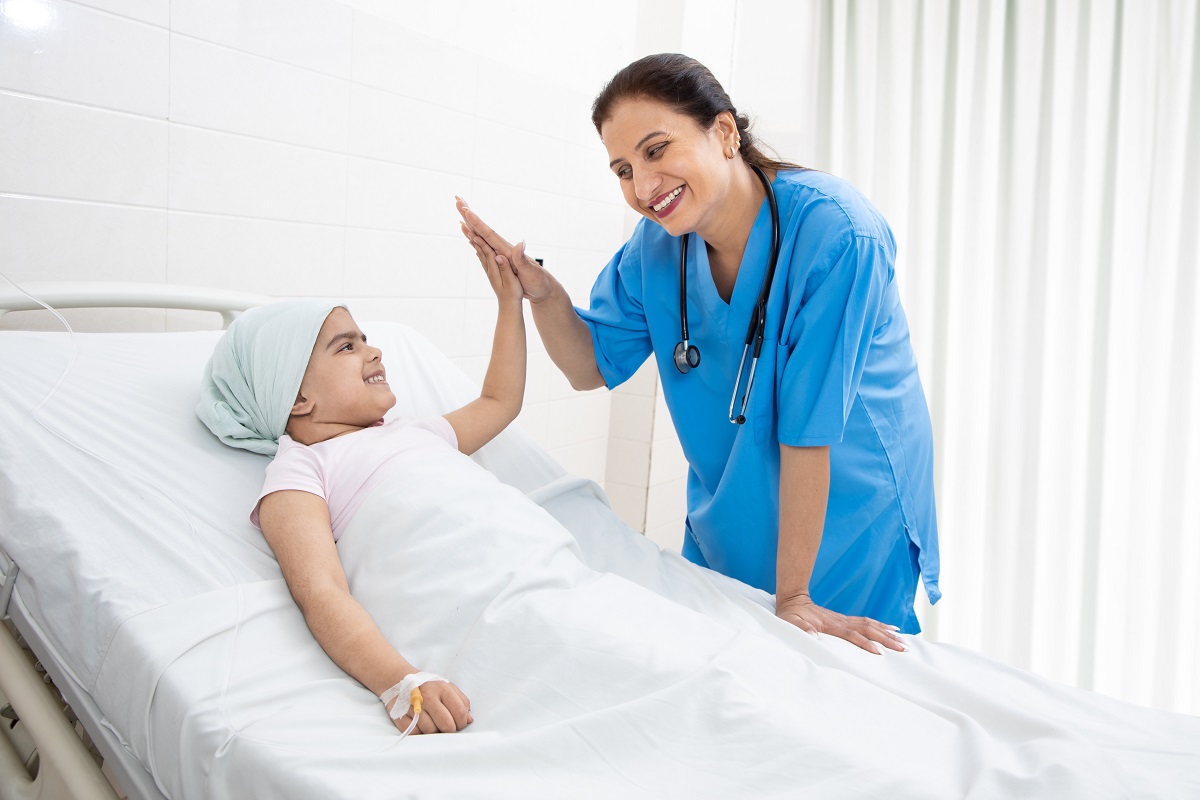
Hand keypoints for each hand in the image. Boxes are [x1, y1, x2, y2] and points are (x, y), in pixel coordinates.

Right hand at [388, 679, 473, 734]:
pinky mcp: (401, 716)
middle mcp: (428, 697)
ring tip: (433, 725)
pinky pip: (415, 733)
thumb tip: (469, 720)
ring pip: (431, 731)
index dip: (462, 722)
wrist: (399, 679)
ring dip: (434, 732)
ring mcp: (413, 707)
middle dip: (449, 730)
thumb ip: (461, 701)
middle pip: (446, 725)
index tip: (459, 724)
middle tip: (447, 728)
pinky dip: (420, 734)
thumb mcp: (447, 687)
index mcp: (442, 689)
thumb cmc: (428, 686)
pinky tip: (421, 726)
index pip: (459, 712)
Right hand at [456, 196, 556, 301]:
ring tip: (461, 212)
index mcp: (507, 250)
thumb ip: (522, 259)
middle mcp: (503, 248)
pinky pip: (484, 246)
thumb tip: (520, 242)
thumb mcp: (530, 272)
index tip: (465, 209)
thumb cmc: (538, 281)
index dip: (476, 222)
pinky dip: (476, 239)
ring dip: (471, 224)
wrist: (544, 288)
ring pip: (482, 235)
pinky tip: (471, 236)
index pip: (489, 233)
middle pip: (483, 229)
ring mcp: (502, 253)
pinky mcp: (502, 259)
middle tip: (458, 198)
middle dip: (470, 215)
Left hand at [776, 592, 906, 654]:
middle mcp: (841, 621)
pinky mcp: (844, 620)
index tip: (880, 653)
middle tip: (903, 649)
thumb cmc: (790, 615)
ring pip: (870, 625)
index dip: (866, 644)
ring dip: (887, 633)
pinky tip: (891, 629)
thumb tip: (813, 635)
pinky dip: (880, 625)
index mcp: (831, 625)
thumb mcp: (790, 623)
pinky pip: (866, 622)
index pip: (852, 635)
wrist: (793, 599)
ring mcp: (844, 619)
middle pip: (868, 629)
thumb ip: (800, 629)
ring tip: (903, 641)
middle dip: (886, 639)